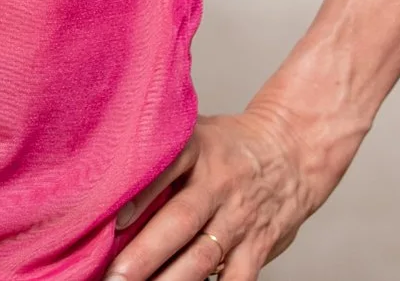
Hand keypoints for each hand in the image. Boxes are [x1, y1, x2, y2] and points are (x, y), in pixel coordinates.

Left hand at [105, 103, 358, 279]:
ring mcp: (238, 219)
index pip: (167, 167)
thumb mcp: (194, 134)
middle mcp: (218, 185)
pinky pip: (238, 279)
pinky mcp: (257, 247)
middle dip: (146, 252)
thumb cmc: (228, 147)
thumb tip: (106, 180)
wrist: (293, 152)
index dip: (140, 193)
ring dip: (171, 280)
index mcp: (198, 150)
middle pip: (180, 221)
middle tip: (116, 275)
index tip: (114, 218)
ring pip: (203, 256)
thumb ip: (160, 156)